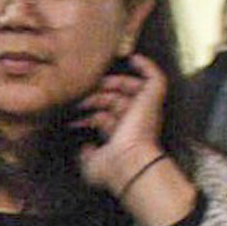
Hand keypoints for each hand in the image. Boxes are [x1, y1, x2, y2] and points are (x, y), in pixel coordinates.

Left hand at [72, 53, 172, 203]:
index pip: (104, 117)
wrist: (129, 162)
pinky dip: (146, 65)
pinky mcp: (153, 99)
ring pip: (128, 87)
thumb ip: (85, 155)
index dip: (88, 115)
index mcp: (121, 136)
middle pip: (114, 99)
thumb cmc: (111, 168)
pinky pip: (155, 77)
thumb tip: (84, 147)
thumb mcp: (90, 164)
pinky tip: (131, 57)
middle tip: (80, 96)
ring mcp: (145, 109)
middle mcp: (134, 121)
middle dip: (96, 96)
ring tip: (95, 83)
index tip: (71, 117)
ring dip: (110, 83)